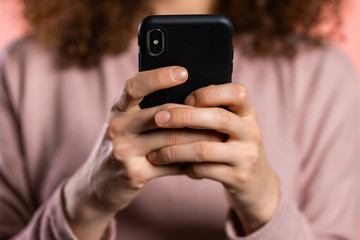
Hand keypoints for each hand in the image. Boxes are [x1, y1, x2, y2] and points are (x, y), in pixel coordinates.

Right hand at [63, 66, 222, 239]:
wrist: (98, 185)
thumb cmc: (121, 146)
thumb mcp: (126, 125)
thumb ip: (147, 111)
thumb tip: (189, 97)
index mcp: (118, 109)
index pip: (134, 86)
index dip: (158, 77)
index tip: (184, 72)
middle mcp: (117, 127)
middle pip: (162, 113)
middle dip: (195, 115)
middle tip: (219, 114)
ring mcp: (124, 151)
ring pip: (172, 139)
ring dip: (200, 139)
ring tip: (219, 137)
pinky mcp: (134, 173)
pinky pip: (171, 164)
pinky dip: (190, 162)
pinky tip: (203, 159)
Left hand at [147, 83, 279, 233]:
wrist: (255, 182)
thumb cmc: (232, 146)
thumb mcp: (231, 126)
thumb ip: (211, 113)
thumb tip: (172, 102)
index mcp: (248, 114)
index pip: (237, 92)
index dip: (209, 93)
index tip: (186, 99)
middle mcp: (251, 133)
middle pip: (218, 118)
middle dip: (184, 117)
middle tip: (158, 118)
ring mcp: (247, 156)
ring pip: (205, 149)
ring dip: (175, 150)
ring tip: (156, 153)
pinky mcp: (238, 178)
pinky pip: (204, 170)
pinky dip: (185, 167)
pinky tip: (174, 167)